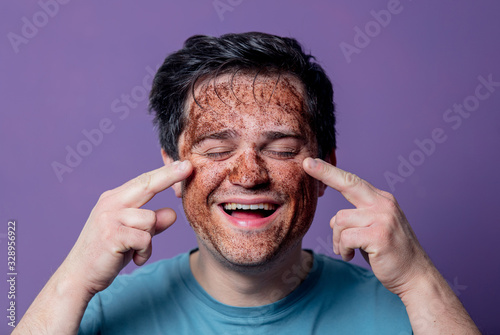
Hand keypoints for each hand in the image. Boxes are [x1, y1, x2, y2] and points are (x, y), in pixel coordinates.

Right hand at [62, 161, 192, 294]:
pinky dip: (144, 252)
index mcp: (115, 199)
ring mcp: (109, 218)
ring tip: (135, 251)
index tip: (185, 164)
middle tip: (188, 166)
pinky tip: (134, 259)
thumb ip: (152, 224)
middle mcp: (111, 203)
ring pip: (150, 220)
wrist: (79, 276)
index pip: (144, 181)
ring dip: (149, 241)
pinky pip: (145, 238)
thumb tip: (172, 213)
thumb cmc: (107, 254)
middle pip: (147, 185)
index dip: (166, 173)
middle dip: (169, 176)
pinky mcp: (112, 235)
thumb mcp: (133, 236)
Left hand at [303, 157, 432, 295]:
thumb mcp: (372, 230)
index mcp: (381, 200)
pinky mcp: (379, 235)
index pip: (352, 181)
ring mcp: (383, 218)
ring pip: (340, 220)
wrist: (415, 276)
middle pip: (348, 183)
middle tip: (306, 163)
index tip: (310, 162)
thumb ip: (355, 220)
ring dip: (337, 239)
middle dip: (325, 173)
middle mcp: (383, 204)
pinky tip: (351, 255)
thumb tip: (334, 220)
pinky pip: (345, 238)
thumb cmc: (389, 254)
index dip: (330, 171)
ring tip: (346, 250)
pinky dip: (343, 249)